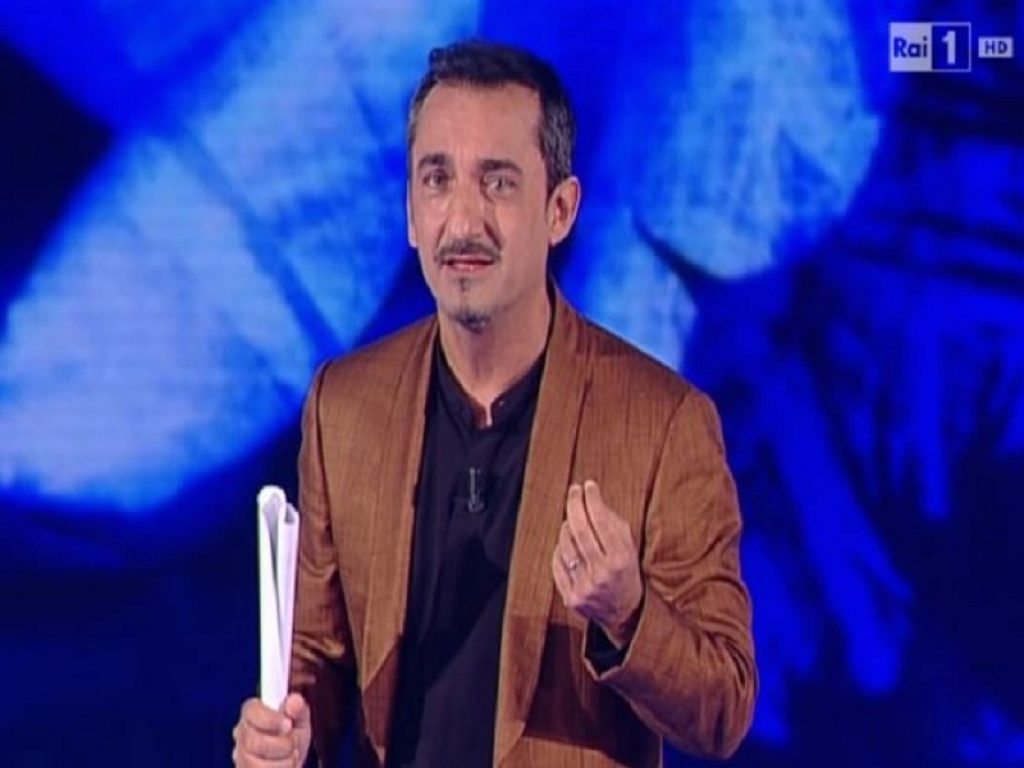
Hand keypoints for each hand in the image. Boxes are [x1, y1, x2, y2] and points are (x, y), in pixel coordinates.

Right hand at [232, 693, 310, 766]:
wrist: (290, 763)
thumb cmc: (291, 737)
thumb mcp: (300, 720)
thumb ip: (298, 709)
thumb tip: (294, 701)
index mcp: (252, 714)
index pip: (251, 711)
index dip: (270, 719)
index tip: (288, 724)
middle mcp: (241, 734)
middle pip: (253, 742)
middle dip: (281, 745)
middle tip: (294, 744)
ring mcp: (240, 757)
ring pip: (257, 765)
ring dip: (283, 763)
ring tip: (291, 757)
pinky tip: (284, 767)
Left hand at [552, 480, 643, 646]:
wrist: (625, 614)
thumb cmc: (627, 572)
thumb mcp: (629, 548)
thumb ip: (612, 523)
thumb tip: (591, 498)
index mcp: (621, 560)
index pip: (600, 522)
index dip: (592, 500)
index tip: (588, 486)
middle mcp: (602, 574)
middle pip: (579, 531)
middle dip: (575, 505)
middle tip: (574, 491)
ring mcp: (584, 587)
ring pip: (565, 546)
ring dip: (566, 527)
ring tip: (572, 521)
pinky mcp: (571, 598)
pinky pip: (558, 564)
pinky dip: (560, 550)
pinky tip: (567, 544)